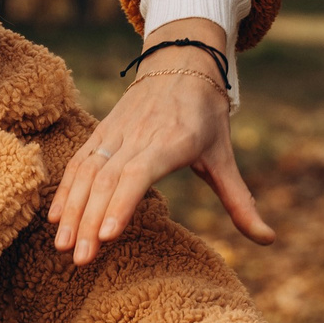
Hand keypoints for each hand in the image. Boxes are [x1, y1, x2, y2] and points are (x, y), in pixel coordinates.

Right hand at [51, 18, 272, 264]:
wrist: (180, 63)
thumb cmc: (205, 115)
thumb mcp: (224, 156)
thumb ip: (240, 201)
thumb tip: (268, 240)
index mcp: (171, 141)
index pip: (139, 174)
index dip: (121, 203)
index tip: (107, 235)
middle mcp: (138, 136)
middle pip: (107, 180)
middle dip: (89, 221)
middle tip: (80, 259)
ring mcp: (115, 132)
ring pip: (87, 172)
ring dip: (72, 209)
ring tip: (62, 247)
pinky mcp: (101, 131)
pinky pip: (78, 161)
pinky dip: (65, 189)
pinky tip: (55, 218)